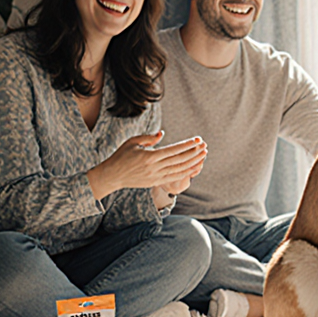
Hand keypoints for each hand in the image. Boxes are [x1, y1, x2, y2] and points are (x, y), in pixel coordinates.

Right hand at [87, 132, 207, 197]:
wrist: (113, 176)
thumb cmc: (121, 156)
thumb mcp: (132, 142)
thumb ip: (148, 138)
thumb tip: (162, 134)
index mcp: (149, 156)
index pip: (174, 150)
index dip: (187, 145)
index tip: (197, 139)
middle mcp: (155, 168)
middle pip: (180, 160)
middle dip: (194, 152)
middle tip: (205, 145)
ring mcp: (156, 176)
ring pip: (180, 169)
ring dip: (194, 162)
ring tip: (204, 154)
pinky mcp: (156, 182)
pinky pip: (175, 178)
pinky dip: (186, 172)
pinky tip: (195, 166)